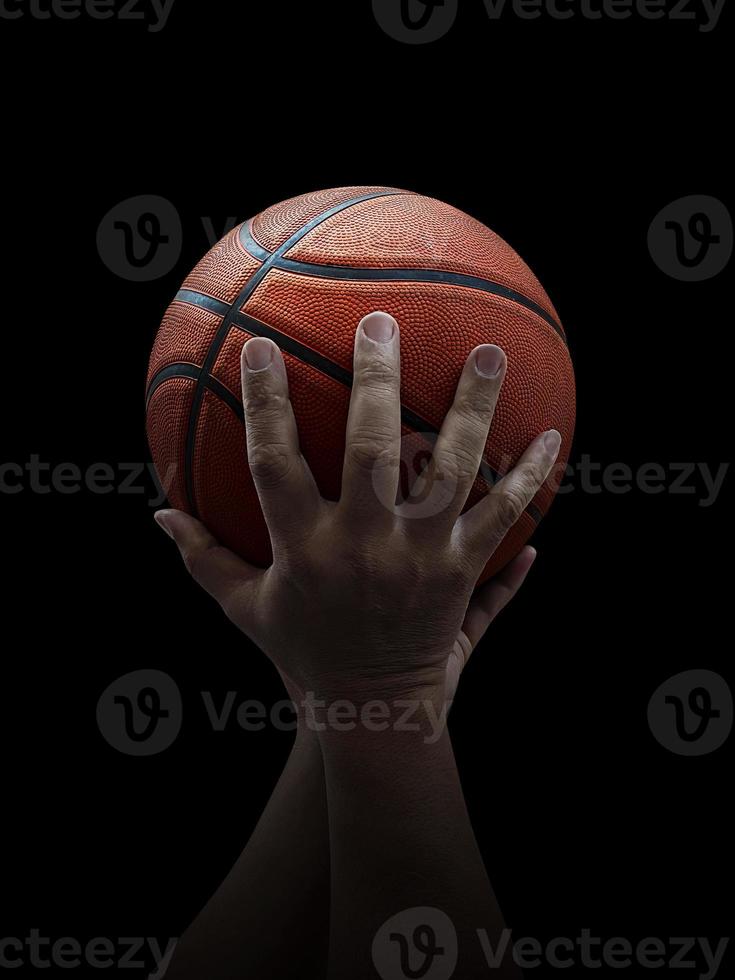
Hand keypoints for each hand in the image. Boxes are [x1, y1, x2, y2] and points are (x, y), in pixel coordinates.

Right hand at [155, 311, 559, 702]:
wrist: (372, 710)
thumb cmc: (304, 651)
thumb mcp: (244, 608)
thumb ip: (203, 557)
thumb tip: (158, 513)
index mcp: (302, 549)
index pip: (274, 464)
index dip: (265, 404)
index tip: (260, 348)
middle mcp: (363, 547)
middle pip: (371, 450)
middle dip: (376, 380)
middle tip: (381, 322)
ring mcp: (420, 558)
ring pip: (452, 470)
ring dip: (473, 406)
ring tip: (489, 350)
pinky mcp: (462, 571)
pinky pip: (503, 515)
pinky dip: (530, 476)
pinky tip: (551, 435)